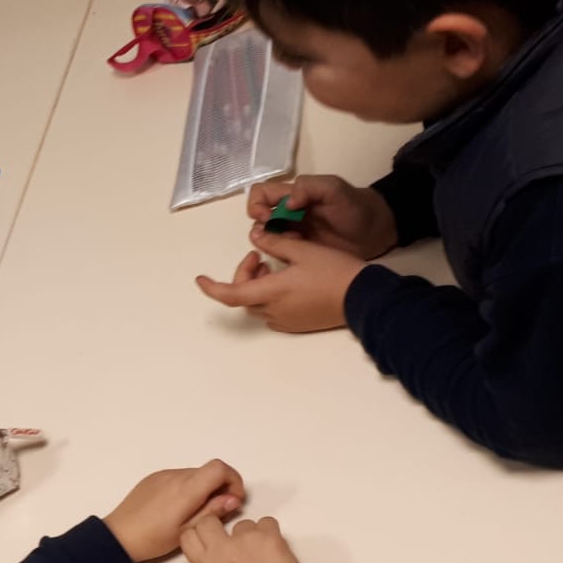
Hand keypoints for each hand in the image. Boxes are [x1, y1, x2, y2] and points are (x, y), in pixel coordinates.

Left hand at [102, 460, 245, 562]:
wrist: (119, 536)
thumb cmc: (153, 539)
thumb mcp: (187, 531)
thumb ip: (213, 511)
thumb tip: (233, 499)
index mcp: (185, 489)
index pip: (219, 468)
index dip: (233, 480)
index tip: (233, 500)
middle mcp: (175, 476)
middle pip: (208, 471)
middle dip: (220, 487)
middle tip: (218, 511)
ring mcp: (163, 475)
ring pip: (194, 474)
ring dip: (204, 487)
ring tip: (196, 512)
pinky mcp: (153, 478)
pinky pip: (179, 477)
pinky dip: (188, 487)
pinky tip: (179, 508)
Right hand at [179, 512, 304, 562]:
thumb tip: (212, 551)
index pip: (188, 535)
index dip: (200, 534)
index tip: (209, 536)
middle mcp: (220, 548)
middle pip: (209, 522)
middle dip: (219, 526)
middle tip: (234, 539)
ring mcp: (243, 539)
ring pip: (243, 524)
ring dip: (252, 534)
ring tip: (262, 555)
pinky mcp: (267, 534)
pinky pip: (267, 523)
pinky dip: (271, 533)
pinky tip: (274, 549)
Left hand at [195, 228, 366, 332]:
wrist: (363, 297)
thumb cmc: (334, 271)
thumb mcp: (303, 250)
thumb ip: (274, 243)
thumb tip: (255, 238)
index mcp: (271, 293)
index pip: (229, 294)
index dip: (211, 287)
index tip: (200, 279)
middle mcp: (274, 311)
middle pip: (244, 296)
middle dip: (244, 274)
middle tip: (259, 255)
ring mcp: (286, 321)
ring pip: (258, 303)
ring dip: (257, 284)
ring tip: (273, 264)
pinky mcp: (298, 324)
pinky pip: (273, 311)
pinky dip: (270, 294)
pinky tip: (287, 280)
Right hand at [246, 174, 397, 260]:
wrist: (377, 231)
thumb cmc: (355, 206)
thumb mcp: (334, 189)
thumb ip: (309, 188)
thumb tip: (286, 205)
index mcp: (293, 195)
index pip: (260, 194)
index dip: (257, 205)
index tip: (268, 218)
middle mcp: (288, 214)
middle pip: (258, 219)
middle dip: (264, 229)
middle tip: (285, 236)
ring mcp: (293, 234)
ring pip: (266, 238)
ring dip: (272, 243)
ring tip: (295, 246)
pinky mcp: (301, 253)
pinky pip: (279, 254)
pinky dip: (280, 256)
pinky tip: (298, 257)